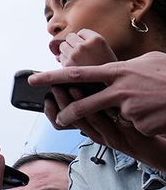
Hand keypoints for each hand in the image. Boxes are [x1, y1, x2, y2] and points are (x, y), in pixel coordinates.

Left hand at [30, 52, 165, 136]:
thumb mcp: (148, 62)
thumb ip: (126, 67)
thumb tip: (113, 68)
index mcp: (118, 72)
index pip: (78, 74)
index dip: (54, 77)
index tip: (35, 79)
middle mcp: (119, 90)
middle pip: (85, 104)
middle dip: (70, 113)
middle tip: (59, 118)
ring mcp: (130, 109)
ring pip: (116, 117)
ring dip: (129, 115)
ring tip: (148, 105)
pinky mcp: (140, 125)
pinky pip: (135, 127)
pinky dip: (144, 123)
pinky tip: (157, 115)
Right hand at [45, 85, 165, 169]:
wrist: (155, 150)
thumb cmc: (132, 133)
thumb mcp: (110, 122)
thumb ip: (96, 108)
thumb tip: (78, 87)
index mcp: (92, 132)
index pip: (64, 122)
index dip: (52, 111)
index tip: (46, 97)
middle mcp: (100, 136)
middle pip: (75, 120)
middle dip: (62, 103)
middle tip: (55, 88)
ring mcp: (114, 138)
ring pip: (92, 122)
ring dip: (80, 104)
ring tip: (73, 88)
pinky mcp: (131, 138)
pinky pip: (115, 124)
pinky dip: (105, 111)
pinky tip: (102, 97)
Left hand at [54, 29, 117, 66]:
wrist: (109, 86)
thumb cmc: (106, 69)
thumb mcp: (103, 51)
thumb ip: (88, 43)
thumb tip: (66, 44)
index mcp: (97, 40)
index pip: (82, 32)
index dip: (85, 40)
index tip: (91, 49)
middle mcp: (84, 46)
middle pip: (70, 37)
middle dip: (74, 44)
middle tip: (83, 55)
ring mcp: (75, 55)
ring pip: (63, 45)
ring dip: (67, 51)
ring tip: (79, 60)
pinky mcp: (67, 65)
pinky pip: (60, 57)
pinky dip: (65, 60)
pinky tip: (76, 67)